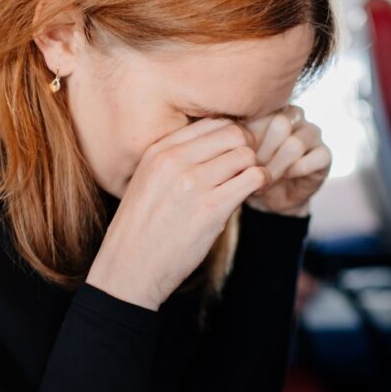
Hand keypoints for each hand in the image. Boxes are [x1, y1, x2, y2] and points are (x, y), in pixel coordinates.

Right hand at [87, 118, 270, 310]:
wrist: (129, 269)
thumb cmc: (142, 229)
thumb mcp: (147, 182)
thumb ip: (175, 160)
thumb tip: (215, 146)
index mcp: (159, 151)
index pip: (211, 122)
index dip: (231, 135)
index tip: (233, 153)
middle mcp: (175, 161)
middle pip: (233, 132)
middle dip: (247, 147)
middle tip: (246, 167)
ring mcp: (193, 183)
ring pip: (246, 154)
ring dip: (255, 167)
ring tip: (249, 183)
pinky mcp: (211, 209)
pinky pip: (252, 178)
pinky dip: (261, 182)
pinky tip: (253, 193)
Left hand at [242, 105, 330, 216]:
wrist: (269, 197)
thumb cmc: (248, 169)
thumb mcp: (235, 150)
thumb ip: (232, 134)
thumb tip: (220, 127)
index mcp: (270, 108)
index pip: (262, 110)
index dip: (249, 136)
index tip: (239, 155)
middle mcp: (294, 115)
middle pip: (281, 123)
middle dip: (263, 152)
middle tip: (252, 169)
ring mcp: (312, 133)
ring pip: (296, 143)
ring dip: (277, 166)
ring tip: (265, 177)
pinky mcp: (325, 154)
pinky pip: (316, 157)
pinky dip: (297, 171)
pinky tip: (286, 177)